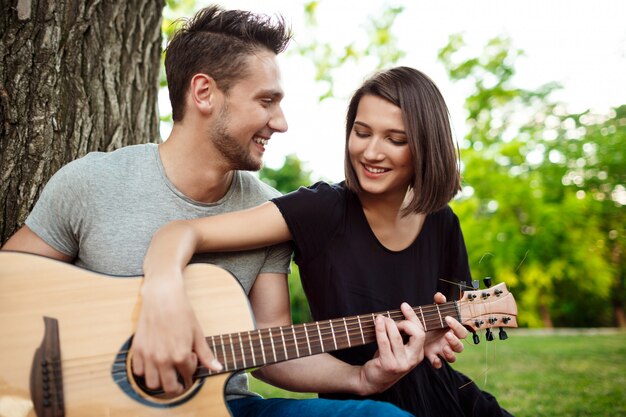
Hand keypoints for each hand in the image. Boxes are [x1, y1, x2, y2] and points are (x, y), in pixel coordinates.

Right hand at [130, 275, 221, 394]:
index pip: (187, 376)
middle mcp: (163, 359)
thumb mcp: (197, 333)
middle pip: (169, 388)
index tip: (191, 363)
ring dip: (160, 381)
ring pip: (152, 383)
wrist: (162, 296)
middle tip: (179, 380)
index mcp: (180, 355)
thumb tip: (217, 368)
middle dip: (177, 387)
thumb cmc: (182, 312)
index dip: (191, 372)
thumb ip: (206, 354)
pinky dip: (146, 372)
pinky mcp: (138, 349)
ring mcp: (149, 355)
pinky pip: (138, 371)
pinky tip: (154, 363)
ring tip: (166, 371)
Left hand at [358, 303, 424, 394]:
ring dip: (388, 324)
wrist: (372, 380)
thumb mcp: (398, 347)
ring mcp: (401, 364)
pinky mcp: (388, 365)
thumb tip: (401, 310)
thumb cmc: (385, 359)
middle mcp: (413, 360)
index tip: (404, 306)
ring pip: (397, 337)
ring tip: (380, 319)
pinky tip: (377, 322)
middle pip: (417, 334)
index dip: (413, 317)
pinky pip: (384, 342)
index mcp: (418, 354)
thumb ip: (402, 334)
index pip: (421, 332)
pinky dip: (380, 329)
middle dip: (405, 322)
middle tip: (392, 320)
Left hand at [423, 292, 467, 368]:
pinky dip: (438, 363)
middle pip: (460, 347)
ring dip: (450, 354)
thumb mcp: (434, 311)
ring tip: (444, 348)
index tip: (448, 319)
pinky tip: (434, 360)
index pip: (462, 332)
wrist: (416, 331)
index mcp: (452, 332)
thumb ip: (438, 303)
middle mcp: (449, 343)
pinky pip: (439, 364)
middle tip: (447, 335)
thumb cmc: (430, 321)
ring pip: (453, 357)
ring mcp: (442, 351)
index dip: (457, 326)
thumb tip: (439, 295)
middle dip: (455, 341)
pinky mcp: (433, 356)